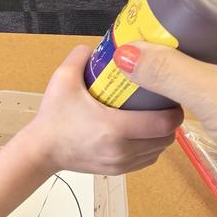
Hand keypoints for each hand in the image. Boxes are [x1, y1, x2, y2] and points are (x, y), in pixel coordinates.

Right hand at [31, 46, 181, 176]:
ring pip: (160, 150)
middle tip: (164, 102)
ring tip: (155, 115)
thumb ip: (81, 55)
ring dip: (162, 134)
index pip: (163, 122)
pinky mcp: (119, 171)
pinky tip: (144, 132)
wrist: (41, 150)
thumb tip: (105, 44)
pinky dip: (151, 146)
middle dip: (171, 120)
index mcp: (113, 127)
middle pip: (167, 137)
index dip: (174, 109)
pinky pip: (148, 160)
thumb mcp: (63, 79)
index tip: (169, 94)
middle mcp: (122, 150)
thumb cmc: (54, 116)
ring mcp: (122, 164)